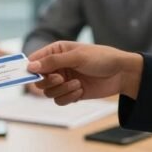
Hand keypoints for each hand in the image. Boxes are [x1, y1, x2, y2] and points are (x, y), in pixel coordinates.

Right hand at [27, 41, 142, 105]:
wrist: (121, 73)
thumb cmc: (101, 58)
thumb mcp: (76, 56)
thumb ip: (52, 61)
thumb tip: (30, 66)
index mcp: (57, 51)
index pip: (35, 60)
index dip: (30, 68)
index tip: (30, 75)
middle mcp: (58, 66)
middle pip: (39, 79)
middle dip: (48, 81)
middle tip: (60, 78)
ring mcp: (64, 80)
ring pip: (48, 92)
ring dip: (61, 90)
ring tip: (76, 85)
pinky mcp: (71, 92)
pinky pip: (59, 100)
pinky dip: (68, 97)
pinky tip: (79, 90)